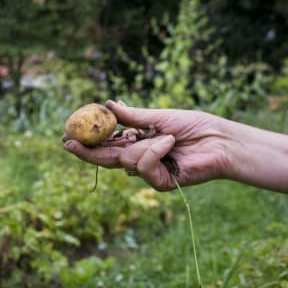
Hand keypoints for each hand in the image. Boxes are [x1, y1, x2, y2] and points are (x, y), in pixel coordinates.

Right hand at [63, 100, 231, 190]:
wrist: (220, 140)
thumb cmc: (194, 126)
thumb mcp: (158, 117)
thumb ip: (132, 116)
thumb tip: (108, 104)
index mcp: (137, 143)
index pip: (107, 145)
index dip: (88, 142)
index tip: (68, 136)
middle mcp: (139, 158)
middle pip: (106, 159)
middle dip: (87, 152)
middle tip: (67, 144)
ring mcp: (149, 172)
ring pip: (126, 161)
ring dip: (144, 145)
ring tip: (167, 137)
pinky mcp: (160, 182)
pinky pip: (144, 166)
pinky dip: (155, 151)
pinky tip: (169, 143)